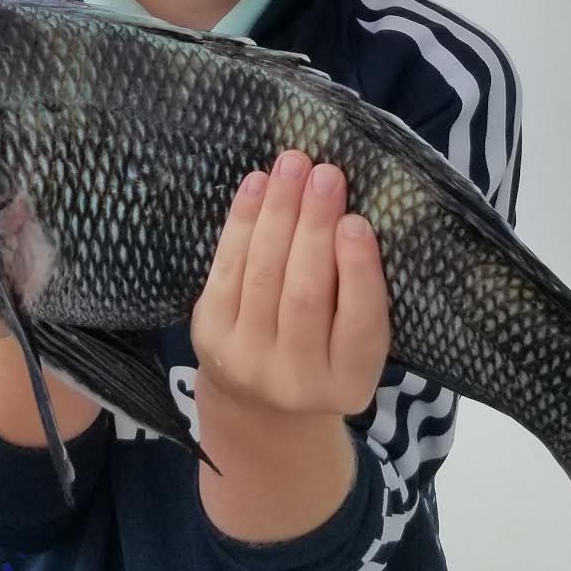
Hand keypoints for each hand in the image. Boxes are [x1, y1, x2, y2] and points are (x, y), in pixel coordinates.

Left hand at [192, 152, 390, 420]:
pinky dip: (242, 221)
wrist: (258, 405)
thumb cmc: (324, 355)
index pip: (360, 324)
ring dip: (279, 212)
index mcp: (349, 383)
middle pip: (305, 295)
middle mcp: (296, 380)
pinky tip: (258, 185)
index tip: (356, 221)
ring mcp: (246, 359)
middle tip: (326, 174)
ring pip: (263, 274)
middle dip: (314, 228)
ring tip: (294, 165)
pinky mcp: (209, 334)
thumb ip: (360, 294)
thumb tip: (350, 211)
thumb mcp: (355, 345)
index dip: (357, 271)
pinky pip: (226, 268)